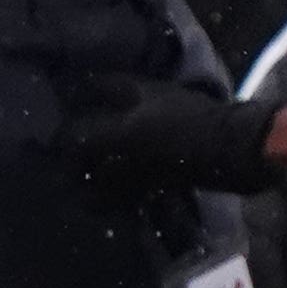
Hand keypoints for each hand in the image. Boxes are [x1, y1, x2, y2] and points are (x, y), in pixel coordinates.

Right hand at [61, 72, 282, 191]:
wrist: (235, 157)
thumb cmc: (181, 135)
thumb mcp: (126, 133)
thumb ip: (88, 137)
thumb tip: (58, 143)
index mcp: (137, 91)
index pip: (97, 85)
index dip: (75, 94)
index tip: (52, 110)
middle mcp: (147, 109)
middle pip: (106, 119)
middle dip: (84, 137)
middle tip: (58, 158)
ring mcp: (161, 137)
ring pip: (120, 149)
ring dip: (101, 166)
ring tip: (75, 184)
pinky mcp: (172, 163)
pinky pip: (136, 175)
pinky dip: (120, 187)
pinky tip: (103, 202)